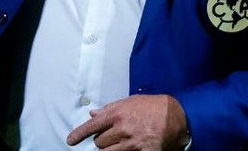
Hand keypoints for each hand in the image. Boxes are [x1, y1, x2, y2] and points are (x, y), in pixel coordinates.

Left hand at [66, 94, 189, 149]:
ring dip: (111, 149)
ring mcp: (132, 144)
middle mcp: (122, 129)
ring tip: (121, 142)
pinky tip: (130, 148)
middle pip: (100, 143)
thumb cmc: (152, 106)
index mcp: (117, 114)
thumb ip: (110, 109)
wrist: (176, 115)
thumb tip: (93, 114)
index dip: (78, 135)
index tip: (70, 141)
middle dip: (102, 141)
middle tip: (112, 135)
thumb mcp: (130, 102)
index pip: (91, 127)